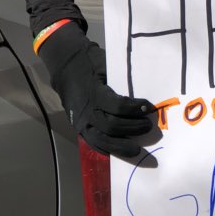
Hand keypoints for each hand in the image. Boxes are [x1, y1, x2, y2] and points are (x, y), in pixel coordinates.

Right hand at [38, 21, 154, 156]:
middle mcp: (87, 111)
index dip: (135, 109)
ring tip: (138, 149)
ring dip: (122, 147)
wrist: (65, 67)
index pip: (118, 106)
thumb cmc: (89, 63)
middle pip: (112, 127)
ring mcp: (81, 122)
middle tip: (148, 126)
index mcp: (94, 93)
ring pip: (102, 141)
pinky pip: (94, 144)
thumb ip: (120, 79)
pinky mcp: (79, 128)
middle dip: (133, 128)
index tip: (149, 107)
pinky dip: (108, 150)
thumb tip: (142, 89)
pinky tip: (121, 152)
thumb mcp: (105, 64)